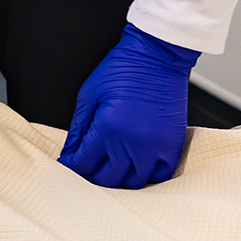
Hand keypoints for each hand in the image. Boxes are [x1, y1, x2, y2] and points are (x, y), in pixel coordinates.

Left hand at [58, 23, 200, 188]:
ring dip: (119, 178)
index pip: (83, 163)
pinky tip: (136, 166)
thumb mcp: (89, 95)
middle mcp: (131, 144)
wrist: (156, 57)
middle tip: (87, 166)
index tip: (68, 163)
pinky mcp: (171, 146)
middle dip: (91, 175)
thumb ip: (78, 128)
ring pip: (133, 183)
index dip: (72, 166)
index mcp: (107, 129)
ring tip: (111, 167)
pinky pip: (160, 176)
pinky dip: (147, 176)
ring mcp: (154, 148)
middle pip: (107, 179)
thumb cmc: (121, 70)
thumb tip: (68, 153)